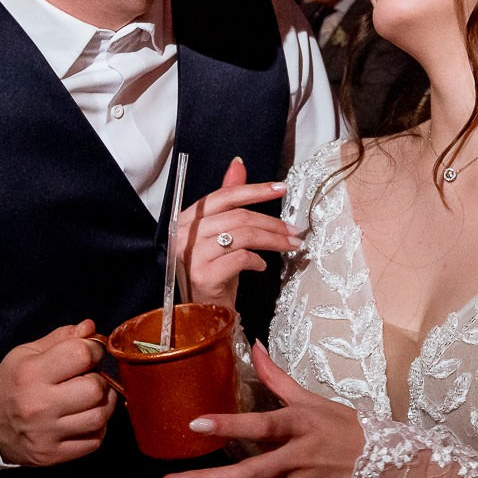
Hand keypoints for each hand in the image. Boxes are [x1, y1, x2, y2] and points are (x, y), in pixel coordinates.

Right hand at [0, 320, 117, 466]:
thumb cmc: (13, 384)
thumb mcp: (27, 354)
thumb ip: (62, 338)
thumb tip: (91, 328)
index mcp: (31, 373)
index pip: (81, 354)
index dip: (94, 349)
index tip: (90, 353)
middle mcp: (38, 405)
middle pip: (95, 388)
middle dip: (99, 379)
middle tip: (90, 378)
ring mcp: (46, 433)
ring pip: (99, 417)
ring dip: (103, 404)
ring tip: (91, 398)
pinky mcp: (52, 455)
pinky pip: (94, 441)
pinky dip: (96, 428)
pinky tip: (84, 419)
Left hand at [157, 342, 365, 477]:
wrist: (384, 466)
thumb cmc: (342, 428)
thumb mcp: (313, 399)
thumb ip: (277, 378)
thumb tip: (253, 343)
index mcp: (297, 427)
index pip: (260, 425)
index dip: (230, 425)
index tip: (195, 423)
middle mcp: (294, 462)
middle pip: (245, 476)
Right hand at [172, 157, 298, 306]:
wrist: (204, 313)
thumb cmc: (215, 271)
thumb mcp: (222, 234)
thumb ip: (228, 201)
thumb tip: (238, 164)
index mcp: (187, 219)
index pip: (223, 196)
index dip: (254, 190)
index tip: (282, 187)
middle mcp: (183, 234)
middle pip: (237, 216)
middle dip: (272, 222)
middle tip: (294, 231)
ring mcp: (191, 255)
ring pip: (241, 235)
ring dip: (272, 240)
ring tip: (289, 246)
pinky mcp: (202, 274)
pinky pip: (239, 258)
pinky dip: (256, 261)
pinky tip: (261, 267)